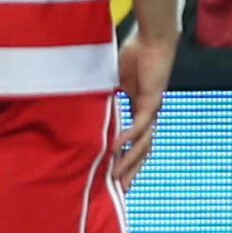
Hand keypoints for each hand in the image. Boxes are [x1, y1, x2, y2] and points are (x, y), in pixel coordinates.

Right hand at [113, 32, 176, 187]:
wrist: (151, 40)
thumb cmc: (133, 57)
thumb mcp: (110, 82)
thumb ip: (101, 96)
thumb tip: (79, 105)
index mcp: (138, 112)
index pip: (133, 143)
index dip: (125, 160)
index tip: (113, 177)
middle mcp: (148, 115)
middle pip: (141, 151)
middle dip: (130, 172)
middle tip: (118, 192)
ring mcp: (151, 110)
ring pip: (142, 144)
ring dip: (129, 160)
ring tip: (115, 176)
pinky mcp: (152, 101)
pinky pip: (139, 125)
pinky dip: (128, 137)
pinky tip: (116, 147)